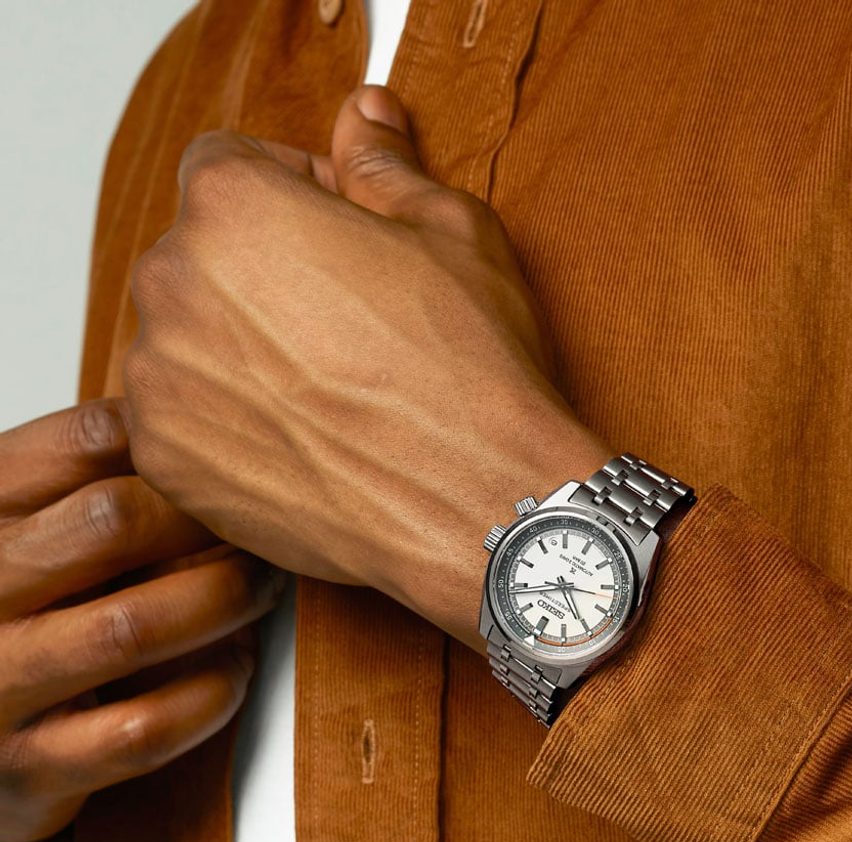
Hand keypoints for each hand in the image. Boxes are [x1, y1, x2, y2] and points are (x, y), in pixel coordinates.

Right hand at [0, 401, 283, 841]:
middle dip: (210, 521)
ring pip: (133, 626)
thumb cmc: (18, 617)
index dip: (179, 444)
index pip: (88, 440)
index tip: (230, 459)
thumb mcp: (38, 532)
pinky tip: (234, 672)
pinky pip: (143, 728)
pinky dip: (210, 695)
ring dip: (223, 602)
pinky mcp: (30, 767)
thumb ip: (98, 479)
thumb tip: (220, 426)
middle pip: (113, 522)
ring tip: (262, 590)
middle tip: (262, 529)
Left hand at [123, 85, 612, 653]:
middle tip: (343, 322)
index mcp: (233, 206)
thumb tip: (364, 117)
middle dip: (262, 274)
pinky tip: (301, 437)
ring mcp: (160, 383)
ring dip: (240, 350)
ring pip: (188, 340)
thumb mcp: (451, 233)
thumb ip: (382, 165)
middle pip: (202, 256)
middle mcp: (174, 285)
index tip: (337, 234)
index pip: (227, 165)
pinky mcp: (170, 463)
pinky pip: (181, 419)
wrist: (478, 502)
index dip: (291, 192)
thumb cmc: (472, 371)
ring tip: (326, 389)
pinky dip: (227, 422)